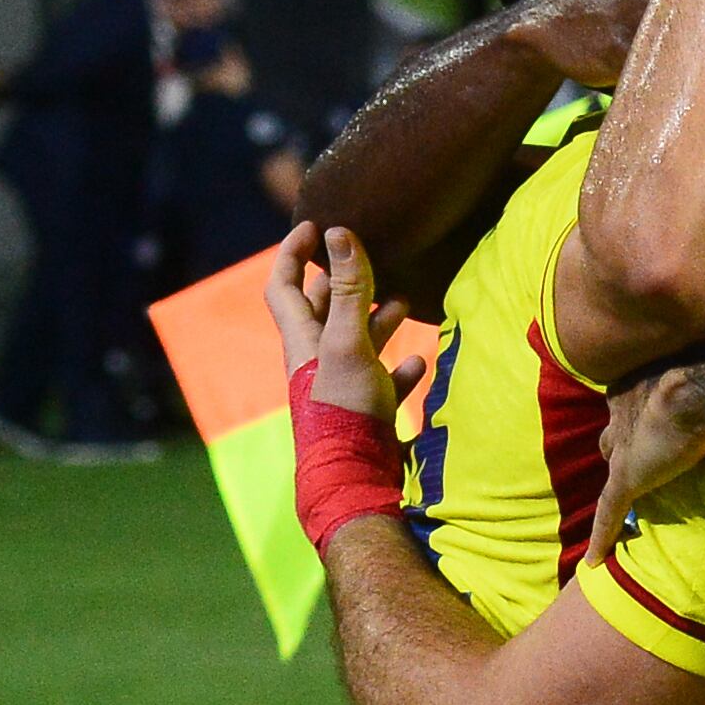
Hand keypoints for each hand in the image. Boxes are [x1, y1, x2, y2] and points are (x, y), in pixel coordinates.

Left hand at [263, 224, 423, 420]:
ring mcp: (341, 387)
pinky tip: (420, 363)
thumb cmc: (344, 408)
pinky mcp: (366, 412)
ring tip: (403, 302)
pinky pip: (382, 381)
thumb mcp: (346, 342)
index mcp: (302, 341)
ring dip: (375, 320)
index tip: (314, 226)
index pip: (283, 285)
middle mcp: (316, 361)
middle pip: (320, 312)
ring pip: (355, 343)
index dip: (292, 252)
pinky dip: (400, 368)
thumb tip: (340, 233)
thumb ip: (346, 290)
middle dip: (341, 284)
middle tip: (365, 259)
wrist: (355, 478)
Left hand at [593, 365, 704, 541]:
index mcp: (634, 387)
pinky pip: (609, 511)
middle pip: (613, 435)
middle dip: (621, 441)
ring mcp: (623, 448)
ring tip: (628, 490)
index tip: (652, 419)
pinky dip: (603, 534)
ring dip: (620, 472)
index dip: (637, 415)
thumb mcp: (701, 367)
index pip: (628, 407)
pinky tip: (597, 557)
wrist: (695, 385)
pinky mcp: (627, 479)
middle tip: (638, 450)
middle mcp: (620, 414)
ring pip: (612, 464)